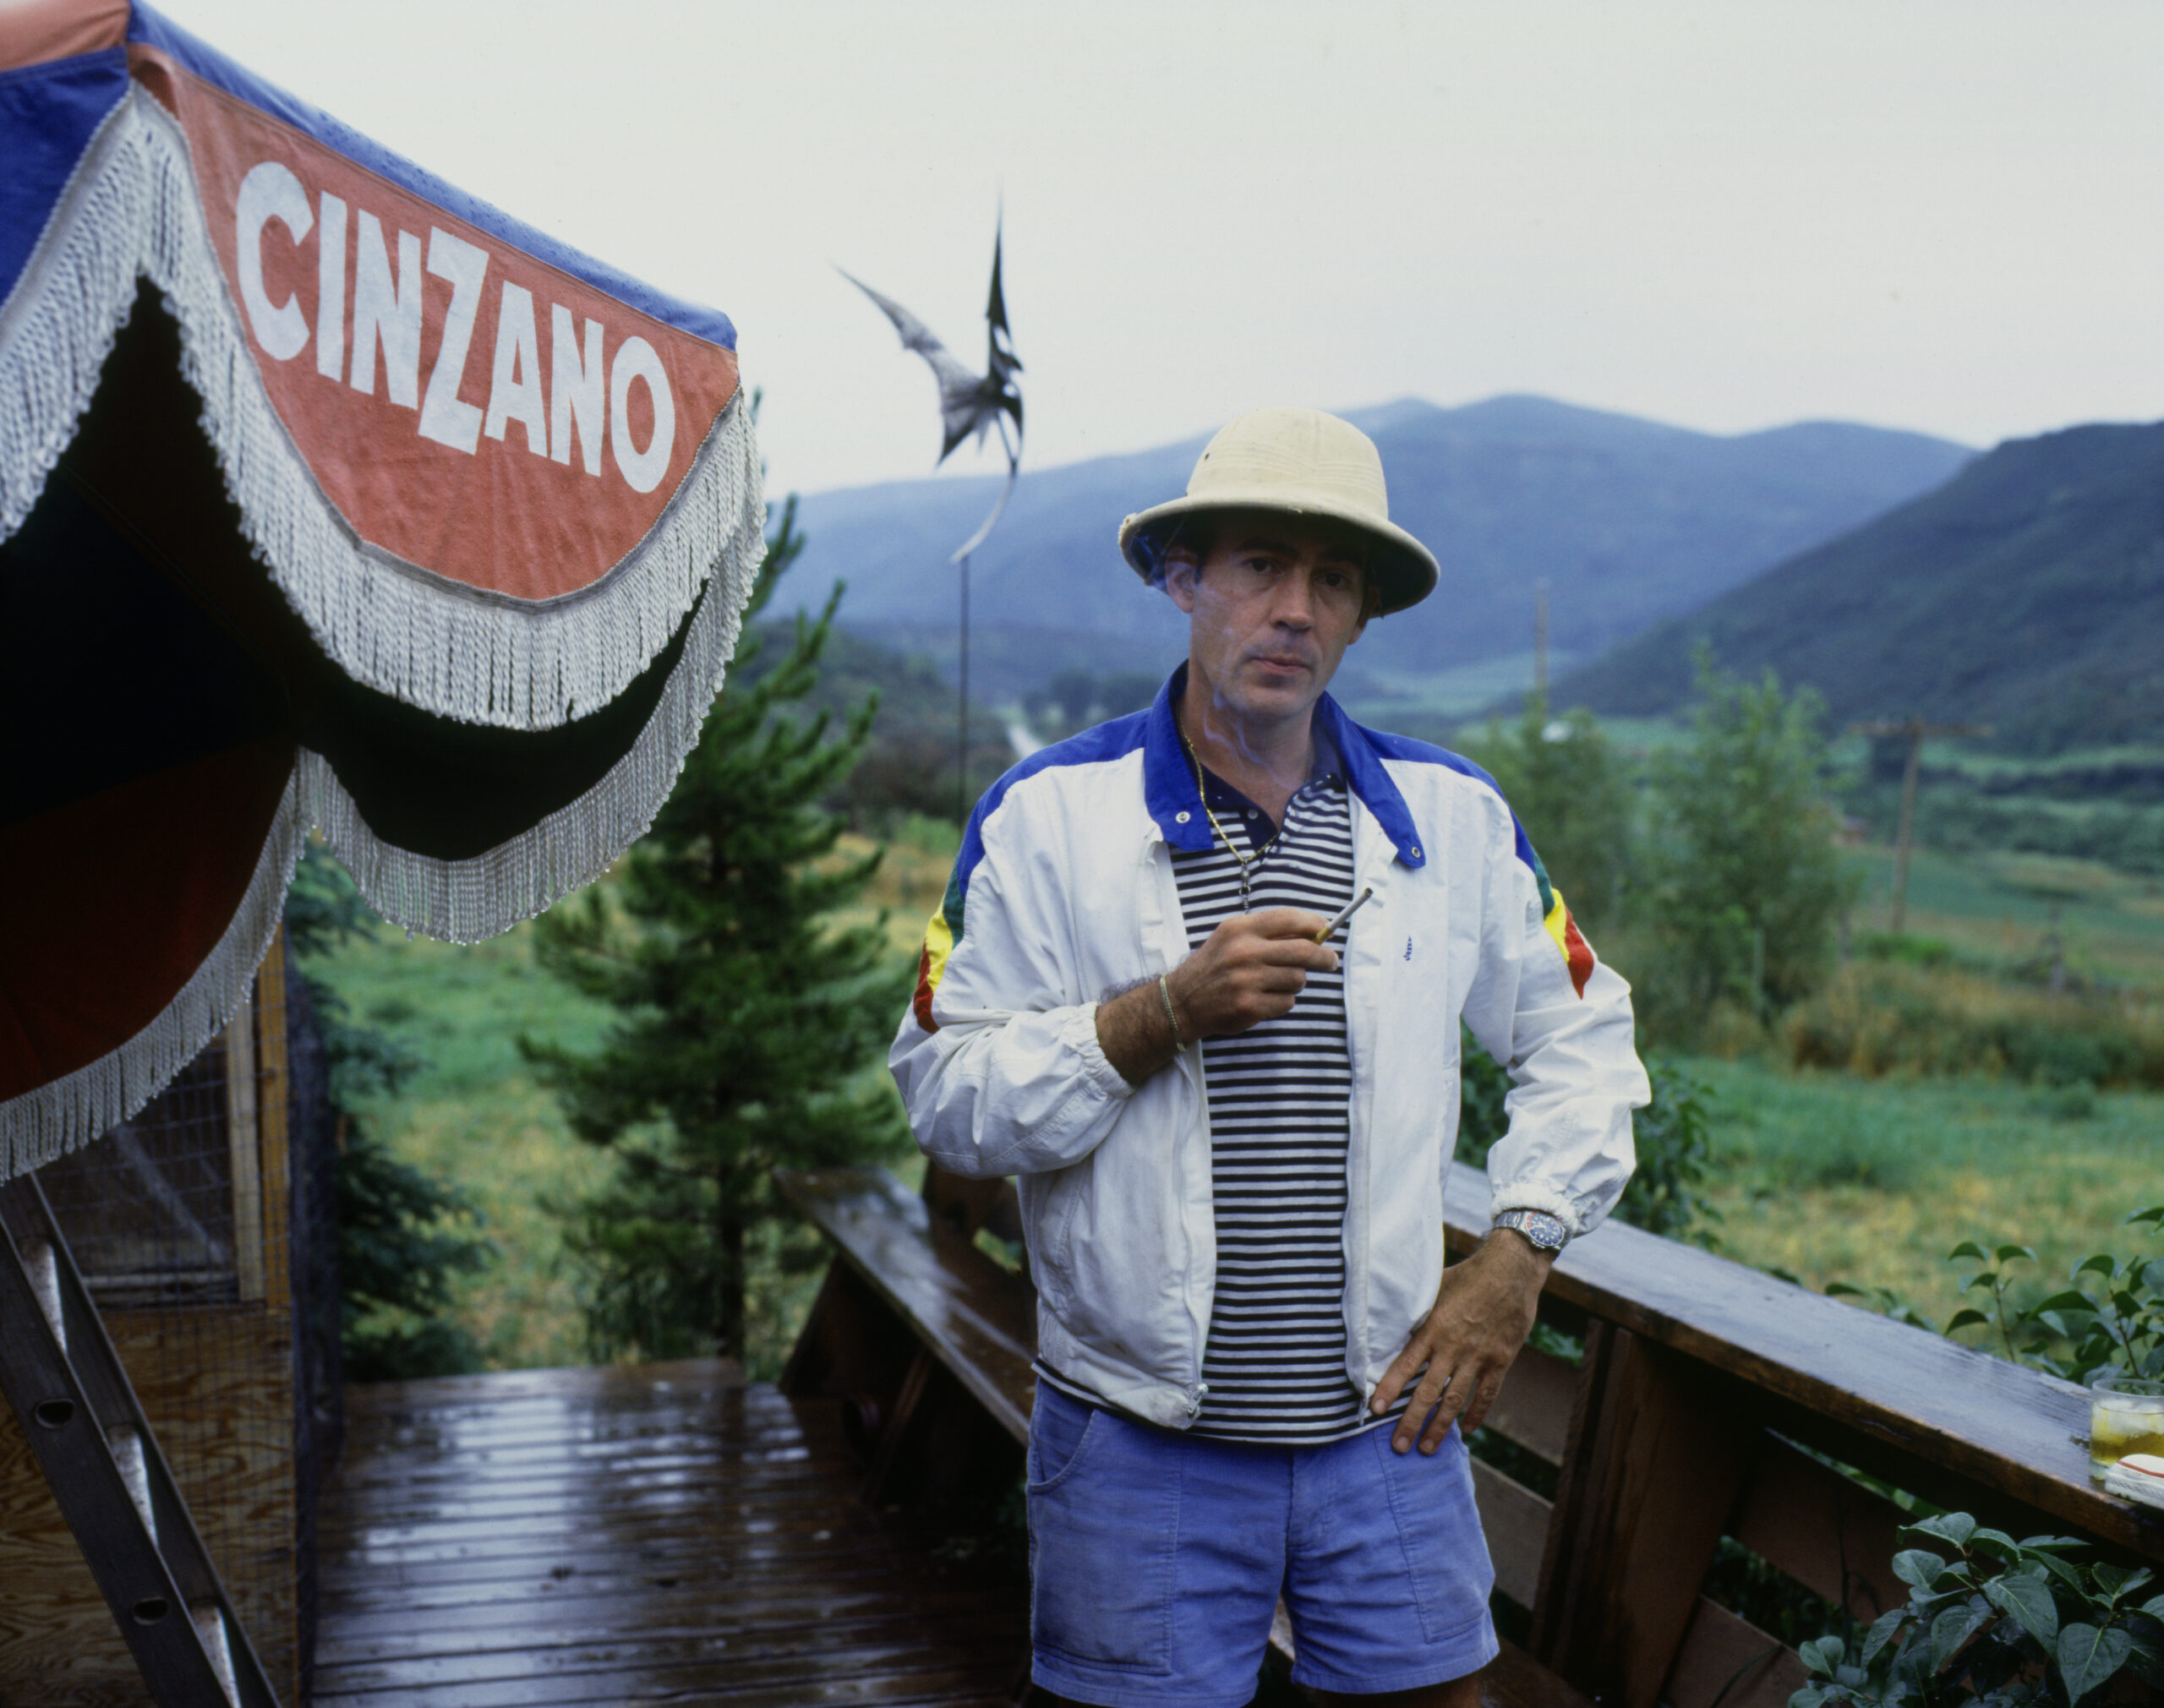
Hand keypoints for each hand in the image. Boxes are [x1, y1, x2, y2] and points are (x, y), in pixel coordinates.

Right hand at [1165, 908, 1338, 1037]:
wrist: (1183, 1001)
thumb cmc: (1215, 965)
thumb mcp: (1232, 937)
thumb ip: (1267, 932)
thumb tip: (1314, 933)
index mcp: (1240, 929)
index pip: (1289, 918)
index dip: (1315, 923)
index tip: (1326, 929)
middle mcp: (1244, 952)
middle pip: (1304, 951)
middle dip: (1324, 957)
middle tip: (1331, 961)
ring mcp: (1247, 981)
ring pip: (1298, 979)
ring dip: (1295, 982)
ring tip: (1276, 982)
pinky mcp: (1250, 1007)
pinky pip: (1287, 1002)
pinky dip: (1282, 1001)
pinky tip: (1264, 998)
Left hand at [1370, 1231, 1551, 1453]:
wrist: (1511, 1271)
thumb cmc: (1468, 1275)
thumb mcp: (1434, 1286)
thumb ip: (1416, 1308)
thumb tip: (1390, 1317)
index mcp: (1432, 1328)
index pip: (1405, 1365)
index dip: (1388, 1389)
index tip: (1374, 1409)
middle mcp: (1452, 1347)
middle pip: (1427, 1392)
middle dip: (1411, 1422)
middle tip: (1399, 1447)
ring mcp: (1478, 1357)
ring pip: (1455, 1400)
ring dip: (1440, 1427)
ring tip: (1427, 1448)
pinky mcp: (1500, 1360)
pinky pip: (1486, 1394)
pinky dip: (1476, 1414)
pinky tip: (1467, 1429)